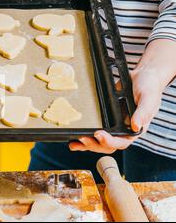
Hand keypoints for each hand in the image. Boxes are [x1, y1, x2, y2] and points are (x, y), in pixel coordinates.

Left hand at [70, 39, 175, 153]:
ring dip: (86, 144)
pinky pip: (94, 132)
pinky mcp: (105, 120)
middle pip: (107, 145)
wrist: (142, 77)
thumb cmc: (148, 87)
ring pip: (99, 142)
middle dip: (94, 144)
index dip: (109, 141)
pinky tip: (73, 138)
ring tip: (74, 143)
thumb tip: (136, 126)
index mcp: (135, 130)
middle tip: (82, 138)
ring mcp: (113, 126)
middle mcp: (123, 131)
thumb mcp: (149, 98)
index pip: (121, 142)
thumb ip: (143, 112)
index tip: (99, 134)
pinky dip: (84, 137)